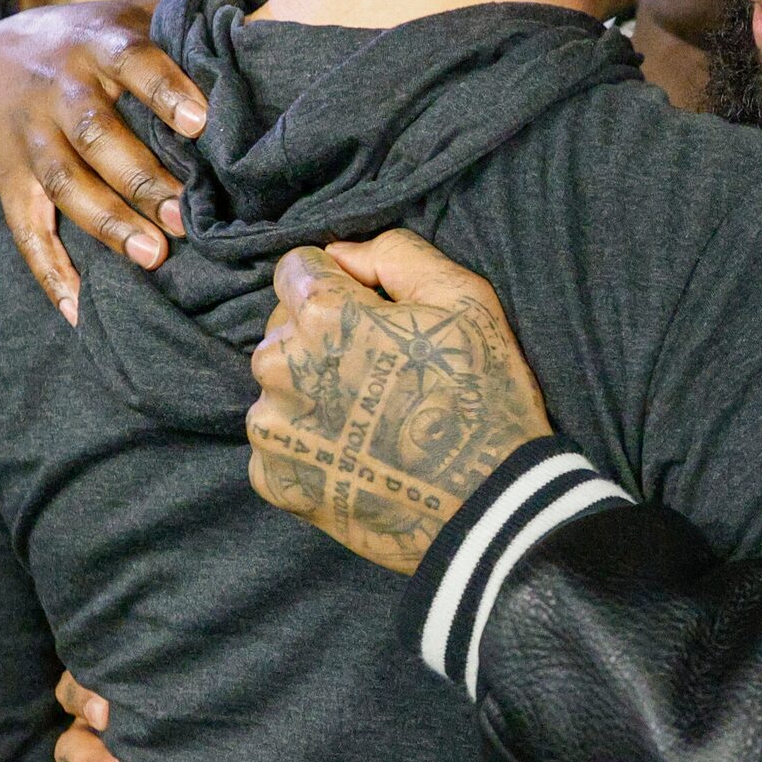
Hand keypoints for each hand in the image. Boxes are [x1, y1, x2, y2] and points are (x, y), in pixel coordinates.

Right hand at [0, 0, 209, 324]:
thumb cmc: (91, 44)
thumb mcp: (128, 19)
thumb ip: (184, 26)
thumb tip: (271, 23)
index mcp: (99, 44)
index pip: (133, 63)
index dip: (163, 91)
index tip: (199, 122)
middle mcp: (59, 89)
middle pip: (97, 135)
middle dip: (140, 179)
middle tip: (186, 217)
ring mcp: (30, 136)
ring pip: (64, 182)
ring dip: (106, 222)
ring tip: (151, 256)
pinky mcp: (9, 177)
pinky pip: (24, 229)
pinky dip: (49, 271)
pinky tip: (79, 306)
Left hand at [245, 232, 552, 574]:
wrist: (489, 508)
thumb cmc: (481, 394)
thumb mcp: (465, 297)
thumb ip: (395, 253)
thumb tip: (341, 253)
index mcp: (322, 314)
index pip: (298, 267)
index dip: (341, 284)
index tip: (375, 314)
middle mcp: (279, 367)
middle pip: (284, 327)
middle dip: (323, 336)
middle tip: (383, 371)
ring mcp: (272, 428)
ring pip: (279, 385)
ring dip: (314, 391)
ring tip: (372, 419)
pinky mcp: (274, 480)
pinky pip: (280, 442)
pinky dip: (311, 443)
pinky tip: (357, 453)